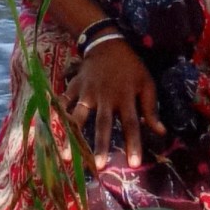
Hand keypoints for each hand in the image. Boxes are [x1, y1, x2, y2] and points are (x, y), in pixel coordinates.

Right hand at [63, 38, 164, 169]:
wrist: (107, 44)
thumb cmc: (130, 67)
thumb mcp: (146, 82)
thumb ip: (151, 108)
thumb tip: (161, 132)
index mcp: (125, 96)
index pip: (131, 123)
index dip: (133, 143)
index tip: (134, 164)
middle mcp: (105, 96)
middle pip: (103, 123)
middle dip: (100, 144)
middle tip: (98, 166)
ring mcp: (87, 91)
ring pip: (79, 115)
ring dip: (73, 135)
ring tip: (67, 156)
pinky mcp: (75, 86)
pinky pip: (63, 101)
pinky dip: (55, 113)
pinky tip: (47, 129)